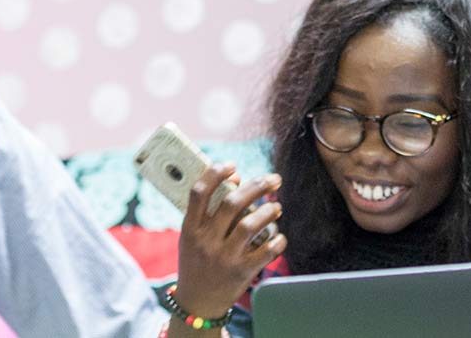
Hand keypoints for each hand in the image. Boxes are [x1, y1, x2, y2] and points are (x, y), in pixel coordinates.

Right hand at [172, 163, 286, 317]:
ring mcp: (224, 258)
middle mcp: (206, 241)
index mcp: (190, 229)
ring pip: (250, 225)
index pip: (199, 192)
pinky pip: (266, 251)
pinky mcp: (241, 272)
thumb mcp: (192, 237)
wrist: (197, 304)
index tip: (233, 165)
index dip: (215, 173)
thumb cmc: (197, 262)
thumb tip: (236, 177)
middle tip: (274, 179)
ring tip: (277, 207)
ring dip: (269, 211)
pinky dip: (278, 240)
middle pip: (232, 203)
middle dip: (257, 186)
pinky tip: (280, 236)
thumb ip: (209, 210)